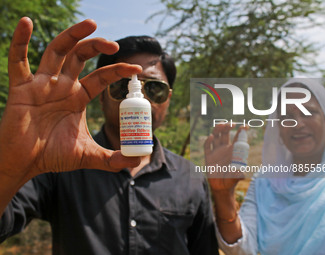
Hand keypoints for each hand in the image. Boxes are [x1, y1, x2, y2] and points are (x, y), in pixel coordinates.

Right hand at [0, 17, 141, 179]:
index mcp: (78, 97)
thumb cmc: (53, 156)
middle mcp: (62, 86)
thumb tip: (136, 163)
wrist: (25, 164)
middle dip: (97, 46)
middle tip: (115, 44)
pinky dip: (20, 41)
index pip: (101, 76)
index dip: (118, 70)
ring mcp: (42, 84)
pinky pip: (17, 60)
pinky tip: (26, 23)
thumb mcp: (88, 155)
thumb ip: (112, 159)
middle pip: (80, 56)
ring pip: (57, 51)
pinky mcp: (21, 88)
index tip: (135, 68)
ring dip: (72, 35)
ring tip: (91, 24)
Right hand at [204, 124, 245, 191]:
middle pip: (225, 134)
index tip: (245, 126)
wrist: (221, 187)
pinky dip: (208, 141)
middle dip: (227, 127)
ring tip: (221, 125)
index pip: (237, 139)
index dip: (241, 132)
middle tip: (231, 123)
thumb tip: (241, 173)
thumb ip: (238, 174)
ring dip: (218, 130)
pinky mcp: (208, 156)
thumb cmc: (231, 180)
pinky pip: (207, 147)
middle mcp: (224, 149)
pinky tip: (211, 137)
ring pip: (216, 137)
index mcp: (233, 151)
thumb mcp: (236, 177)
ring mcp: (215, 152)